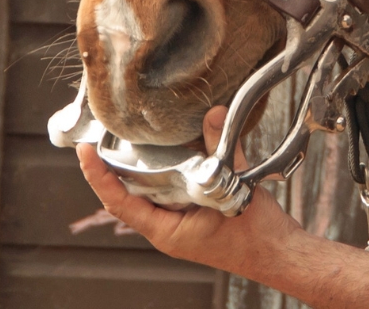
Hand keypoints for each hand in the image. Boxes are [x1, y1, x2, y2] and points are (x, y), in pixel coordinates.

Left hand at [77, 107, 303, 279]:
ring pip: (147, 189)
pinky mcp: (191, 212)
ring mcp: (178, 221)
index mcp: (166, 233)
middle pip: (127, 194)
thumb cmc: (259, 238)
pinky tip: (166, 144)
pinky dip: (163, 166)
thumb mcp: (237, 189)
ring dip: (136, 165)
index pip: (119, 203)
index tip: (84, 151)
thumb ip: (223, 150)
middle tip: (100, 133)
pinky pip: (168, 187)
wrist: (284, 255)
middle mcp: (166, 228)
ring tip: (123, 133)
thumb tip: (215, 114)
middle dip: (111, 165)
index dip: (98, 177)